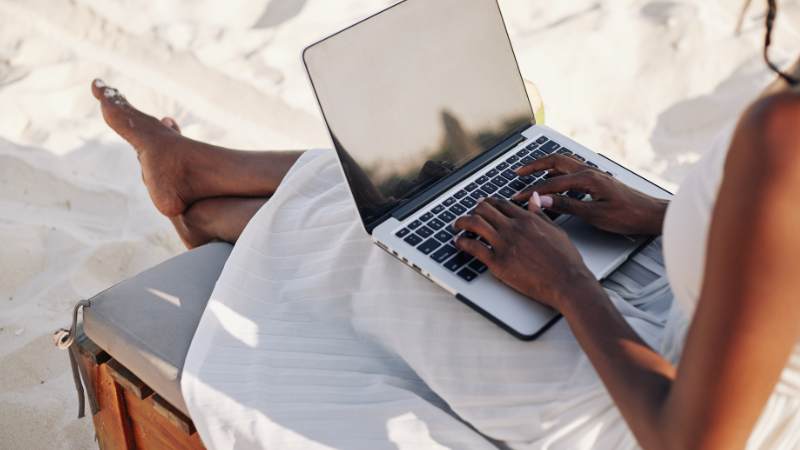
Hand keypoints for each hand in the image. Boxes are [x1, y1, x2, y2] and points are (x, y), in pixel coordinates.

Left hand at [453, 197, 603, 309]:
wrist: (566, 281)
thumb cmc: (565, 260)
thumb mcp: (555, 230)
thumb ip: (541, 214)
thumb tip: (534, 199)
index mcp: (527, 219)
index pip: (501, 204)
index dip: (489, 202)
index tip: (483, 204)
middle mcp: (513, 228)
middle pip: (484, 210)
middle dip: (474, 210)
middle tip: (469, 213)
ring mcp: (504, 244)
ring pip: (474, 224)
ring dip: (462, 222)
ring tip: (457, 225)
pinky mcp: (497, 262)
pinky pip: (473, 247)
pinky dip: (461, 242)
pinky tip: (457, 241)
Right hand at [513, 154, 667, 235]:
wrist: (651, 214)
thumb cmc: (628, 215)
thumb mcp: (595, 215)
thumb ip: (568, 206)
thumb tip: (545, 200)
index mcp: (587, 179)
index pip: (551, 184)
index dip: (532, 191)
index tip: (517, 197)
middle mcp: (589, 172)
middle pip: (555, 161)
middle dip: (534, 165)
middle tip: (518, 171)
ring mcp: (594, 174)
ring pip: (564, 163)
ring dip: (545, 165)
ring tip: (530, 171)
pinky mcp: (597, 179)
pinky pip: (572, 169)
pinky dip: (557, 171)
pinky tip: (554, 178)